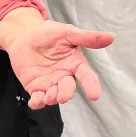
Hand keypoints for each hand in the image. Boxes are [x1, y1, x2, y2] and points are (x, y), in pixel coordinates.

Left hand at [0, 14, 114, 108]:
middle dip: (66, 94)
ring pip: (54, 96)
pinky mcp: (35, 88)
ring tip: (48, 97)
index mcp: (75, 64)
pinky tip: (34, 102)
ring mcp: (50, 84)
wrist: (24, 36)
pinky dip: (37, 103)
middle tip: (63, 97)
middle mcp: (64, 76)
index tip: (95, 95)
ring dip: (52, 99)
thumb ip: (87, 37)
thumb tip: (111, 37)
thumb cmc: (48, 34)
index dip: (91, 86)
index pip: (86, 76)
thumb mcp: (68, 33)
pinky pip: (38, 99)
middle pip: (69, 89)